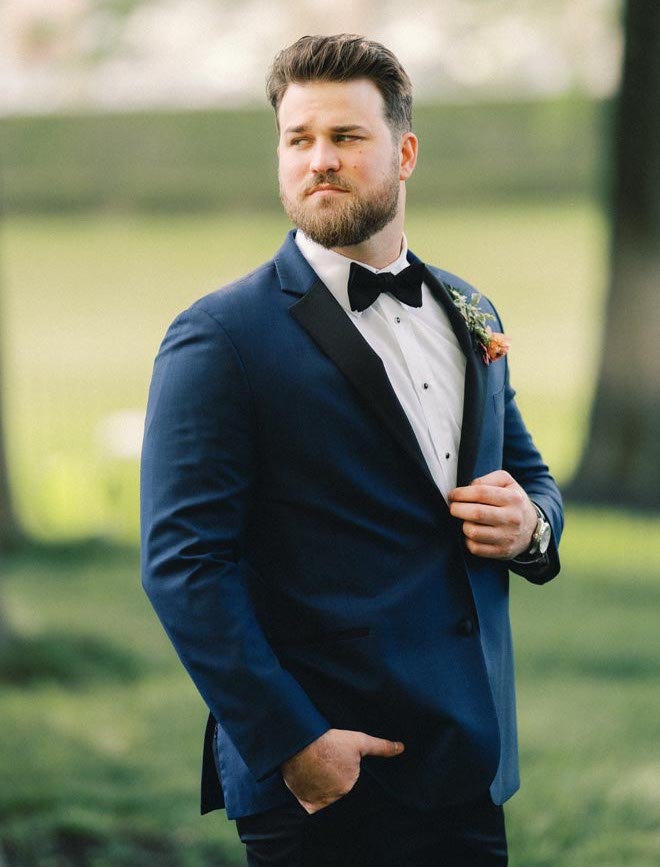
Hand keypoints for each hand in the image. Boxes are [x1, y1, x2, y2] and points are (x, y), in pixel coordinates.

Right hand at [281, 728, 403, 813]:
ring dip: (320, 782)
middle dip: (332, 773)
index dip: (342, 765)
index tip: (334, 758)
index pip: (348, 776)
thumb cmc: (328, 742)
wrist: (300, 747)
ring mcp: (323, 800)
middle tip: (323, 758)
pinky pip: (312, 803)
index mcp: (351, 781)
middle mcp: (340, 794)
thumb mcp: (357, 740)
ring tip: (312, 765)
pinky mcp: (309, 805)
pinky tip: (306, 780)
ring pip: (325, 791)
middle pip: (337, 783)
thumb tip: (402, 748)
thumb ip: (380, 747)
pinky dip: (310, 794)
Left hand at [448, 470, 536, 559]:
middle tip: (453, 507)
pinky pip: (475, 548)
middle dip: (457, 509)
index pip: (481, 493)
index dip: (461, 493)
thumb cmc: (513, 502)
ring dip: (464, 525)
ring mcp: (507, 537)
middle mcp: (512, 518)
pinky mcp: (502, 552)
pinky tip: (473, 533)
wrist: (532, 529)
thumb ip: (487, 480)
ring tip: (466, 520)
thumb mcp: (507, 483)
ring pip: (473, 532)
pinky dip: (468, 540)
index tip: (452, 495)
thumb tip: (468, 488)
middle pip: (476, 513)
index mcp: (513, 499)